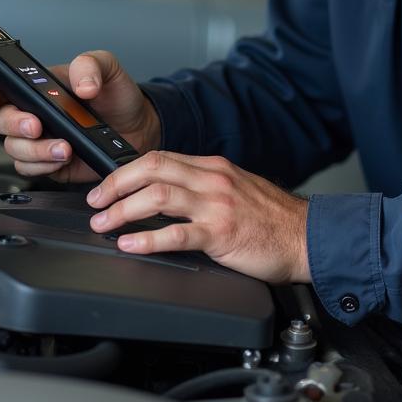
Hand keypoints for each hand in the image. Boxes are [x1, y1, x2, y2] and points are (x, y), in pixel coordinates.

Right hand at [0, 50, 159, 182]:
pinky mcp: (48, 162)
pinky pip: (30, 169)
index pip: (1, 87)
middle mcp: (34, 113)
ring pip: (14, 150)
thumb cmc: (117, 95)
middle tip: (37, 126)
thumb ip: (91, 65)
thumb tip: (82, 85)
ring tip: (64, 146)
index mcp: (39, 87)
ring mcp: (40, 139)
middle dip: (15, 125)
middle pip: (1, 122)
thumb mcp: (108, 67)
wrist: (138, 126)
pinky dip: (44, 165)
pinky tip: (65, 158)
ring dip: (36, 150)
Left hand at [86, 151, 310, 283]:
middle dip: (115, 185)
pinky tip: (131, 244)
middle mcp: (212, 180)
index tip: (105, 186)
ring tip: (103, 224)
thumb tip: (165, 195)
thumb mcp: (236, 189)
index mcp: (213, 168)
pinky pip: (177, 233)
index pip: (159, 157)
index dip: (125, 170)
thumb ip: (204, 188)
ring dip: (123, 209)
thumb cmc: (272, 219)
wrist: (306, 236)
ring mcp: (217, 205)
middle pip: (152, 169)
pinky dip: (147, 238)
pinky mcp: (221, 233)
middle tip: (95, 203)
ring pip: (158, 196)